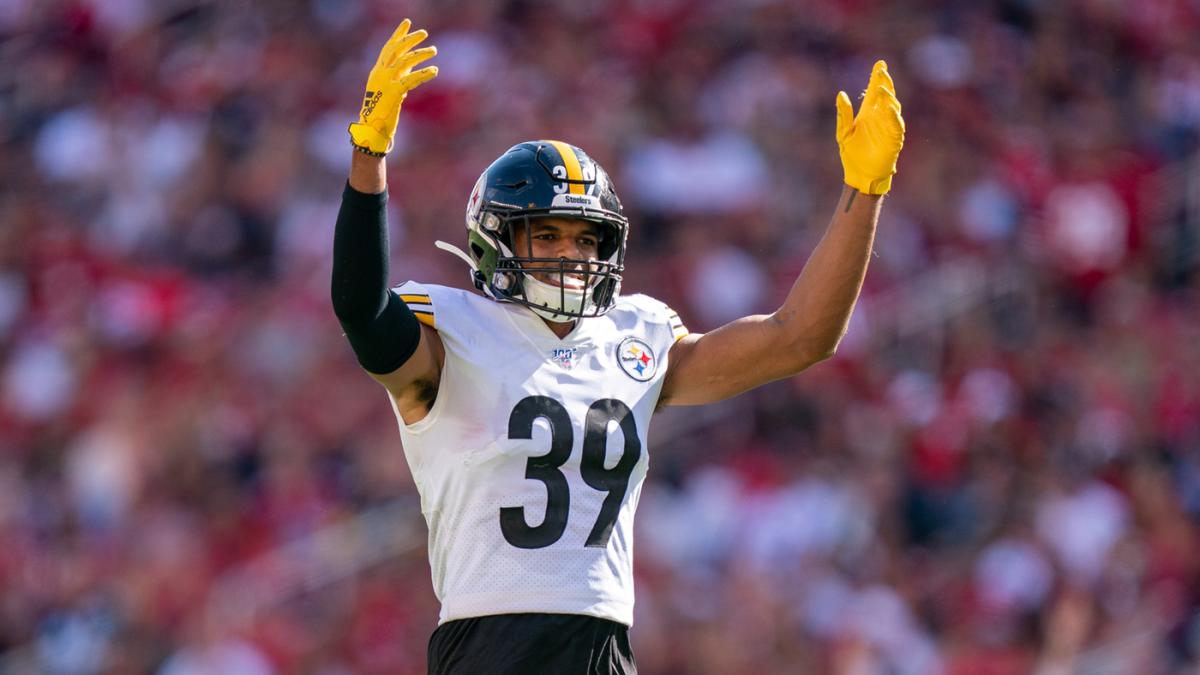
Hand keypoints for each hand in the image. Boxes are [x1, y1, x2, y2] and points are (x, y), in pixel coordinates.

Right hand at [348, 20, 437, 154]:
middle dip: (410, 39)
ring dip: (421, 54)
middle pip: (396, 50)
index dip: (398, 34)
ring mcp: (385, 83)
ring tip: (434, 50)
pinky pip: (411, 79)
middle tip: (424, 33)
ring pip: (404, 61)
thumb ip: (398, 76)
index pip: (388, 48)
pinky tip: (435, 70)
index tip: (407, 23)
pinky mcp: (393, 93)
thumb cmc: (383, 112)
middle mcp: (379, 74)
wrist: (372, 130)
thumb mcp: (389, 89)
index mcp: (377, 72)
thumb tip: (411, 66)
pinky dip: (424, 74)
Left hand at [836, 61, 904, 194]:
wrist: (859, 174)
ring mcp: (889, 126)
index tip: (879, 63)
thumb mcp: (843, 133)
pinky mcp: (894, 138)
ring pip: (892, 106)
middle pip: (885, 94)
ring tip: (882, 87)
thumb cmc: (851, 154)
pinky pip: (896, 125)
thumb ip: (843, 114)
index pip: (873, 91)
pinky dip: (893, 116)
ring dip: (888, 97)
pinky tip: (889, 108)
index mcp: (867, 113)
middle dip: (884, 81)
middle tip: (881, 70)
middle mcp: (880, 117)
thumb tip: (840, 94)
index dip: (876, 77)